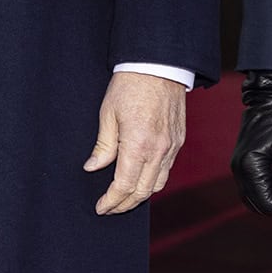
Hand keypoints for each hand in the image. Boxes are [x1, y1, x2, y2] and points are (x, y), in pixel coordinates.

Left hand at [84, 71, 184, 214]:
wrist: (159, 65)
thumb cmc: (130, 85)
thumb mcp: (108, 114)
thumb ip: (103, 146)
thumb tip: (92, 167)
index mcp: (138, 145)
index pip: (124, 186)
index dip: (111, 201)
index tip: (101, 207)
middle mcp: (158, 150)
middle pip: (143, 191)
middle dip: (125, 204)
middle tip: (110, 207)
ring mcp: (172, 146)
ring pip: (158, 183)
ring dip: (141, 195)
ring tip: (124, 197)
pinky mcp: (179, 140)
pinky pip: (167, 169)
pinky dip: (153, 179)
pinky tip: (141, 177)